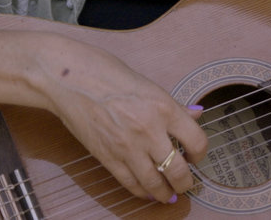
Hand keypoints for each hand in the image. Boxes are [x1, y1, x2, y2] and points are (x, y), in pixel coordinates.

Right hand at [41, 38, 207, 203]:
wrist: (69, 79)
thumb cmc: (108, 74)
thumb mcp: (148, 85)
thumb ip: (173, 105)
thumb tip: (196, 114)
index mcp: (164, 108)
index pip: (197, 141)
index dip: (201, 153)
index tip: (197, 155)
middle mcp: (149, 130)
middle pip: (178, 170)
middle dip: (186, 182)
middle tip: (187, 184)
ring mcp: (127, 147)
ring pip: (155, 183)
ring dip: (166, 193)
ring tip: (171, 195)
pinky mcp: (107, 157)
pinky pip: (130, 183)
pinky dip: (143, 192)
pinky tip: (149, 193)